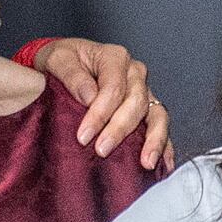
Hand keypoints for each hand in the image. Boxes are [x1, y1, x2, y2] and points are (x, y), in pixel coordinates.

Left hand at [23, 38, 173, 169]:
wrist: (66, 63)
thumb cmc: (63, 60)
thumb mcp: (58, 59)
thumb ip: (72, 75)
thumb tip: (89, 96)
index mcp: (114, 57)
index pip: (114, 87)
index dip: (100, 114)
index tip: (84, 136)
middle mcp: (134, 73)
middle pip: (136, 103)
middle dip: (119, 129)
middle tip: (102, 150)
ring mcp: (144, 91)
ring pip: (157, 115)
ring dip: (153, 140)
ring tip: (145, 162)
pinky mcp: (146, 109)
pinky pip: (160, 127)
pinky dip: (164, 146)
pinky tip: (162, 164)